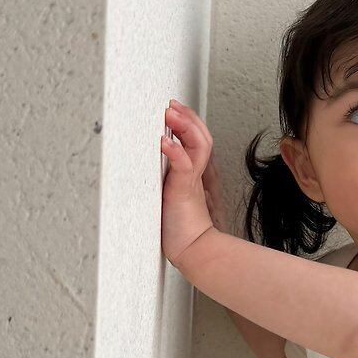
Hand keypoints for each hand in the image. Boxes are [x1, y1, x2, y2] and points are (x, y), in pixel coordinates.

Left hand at [160, 98, 218, 265]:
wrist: (195, 252)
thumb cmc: (182, 230)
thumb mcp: (173, 197)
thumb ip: (171, 180)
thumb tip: (155, 166)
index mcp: (194, 174)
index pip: (198, 140)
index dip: (188, 122)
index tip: (174, 109)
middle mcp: (197, 174)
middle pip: (201, 136)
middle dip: (188, 117)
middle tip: (172, 105)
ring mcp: (193, 182)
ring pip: (198, 145)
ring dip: (184, 126)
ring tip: (170, 113)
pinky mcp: (184, 192)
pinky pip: (184, 166)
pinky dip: (174, 152)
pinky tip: (164, 141)